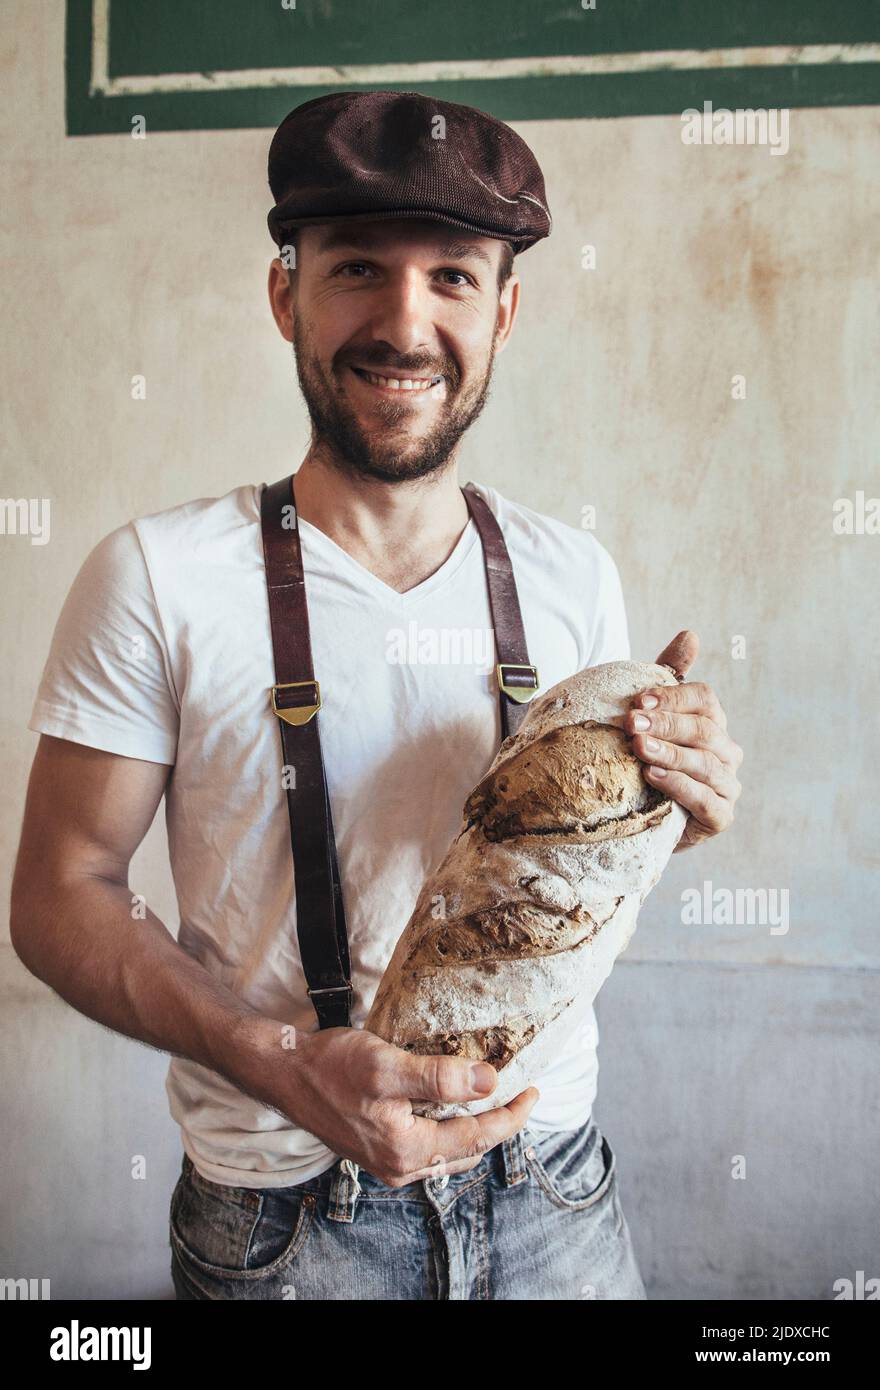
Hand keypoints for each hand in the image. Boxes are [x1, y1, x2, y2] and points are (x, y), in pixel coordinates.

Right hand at [239, 1017, 539, 1186]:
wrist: (283, 1073)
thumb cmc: (330, 1067)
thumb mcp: (388, 1066)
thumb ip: (439, 1077)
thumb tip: (490, 1082)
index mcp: (407, 1150)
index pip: (478, 1136)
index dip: (511, 1115)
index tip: (534, 1091)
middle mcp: (400, 1165)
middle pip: (467, 1149)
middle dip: (499, 1125)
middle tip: (523, 1096)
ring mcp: (387, 1161)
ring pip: (448, 1151)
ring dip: (476, 1129)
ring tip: (496, 1102)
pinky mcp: (376, 1148)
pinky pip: (428, 1145)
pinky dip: (450, 1129)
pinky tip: (452, 1107)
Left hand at [624, 630, 742, 851]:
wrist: (640, 816)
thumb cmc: (646, 758)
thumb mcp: (651, 715)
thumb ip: (668, 675)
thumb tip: (690, 634)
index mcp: (713, 723)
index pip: (704, 700)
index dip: (673, 697)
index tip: (639, 699)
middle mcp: (727, 752)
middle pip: (703, 730)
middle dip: (666, 724)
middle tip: (631, 723)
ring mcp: (727, 786)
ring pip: (704, 764)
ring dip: (670, 753)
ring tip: (639, 747)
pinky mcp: (720, 817)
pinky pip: (705, 800)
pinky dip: (679, 786)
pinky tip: (653, 776)